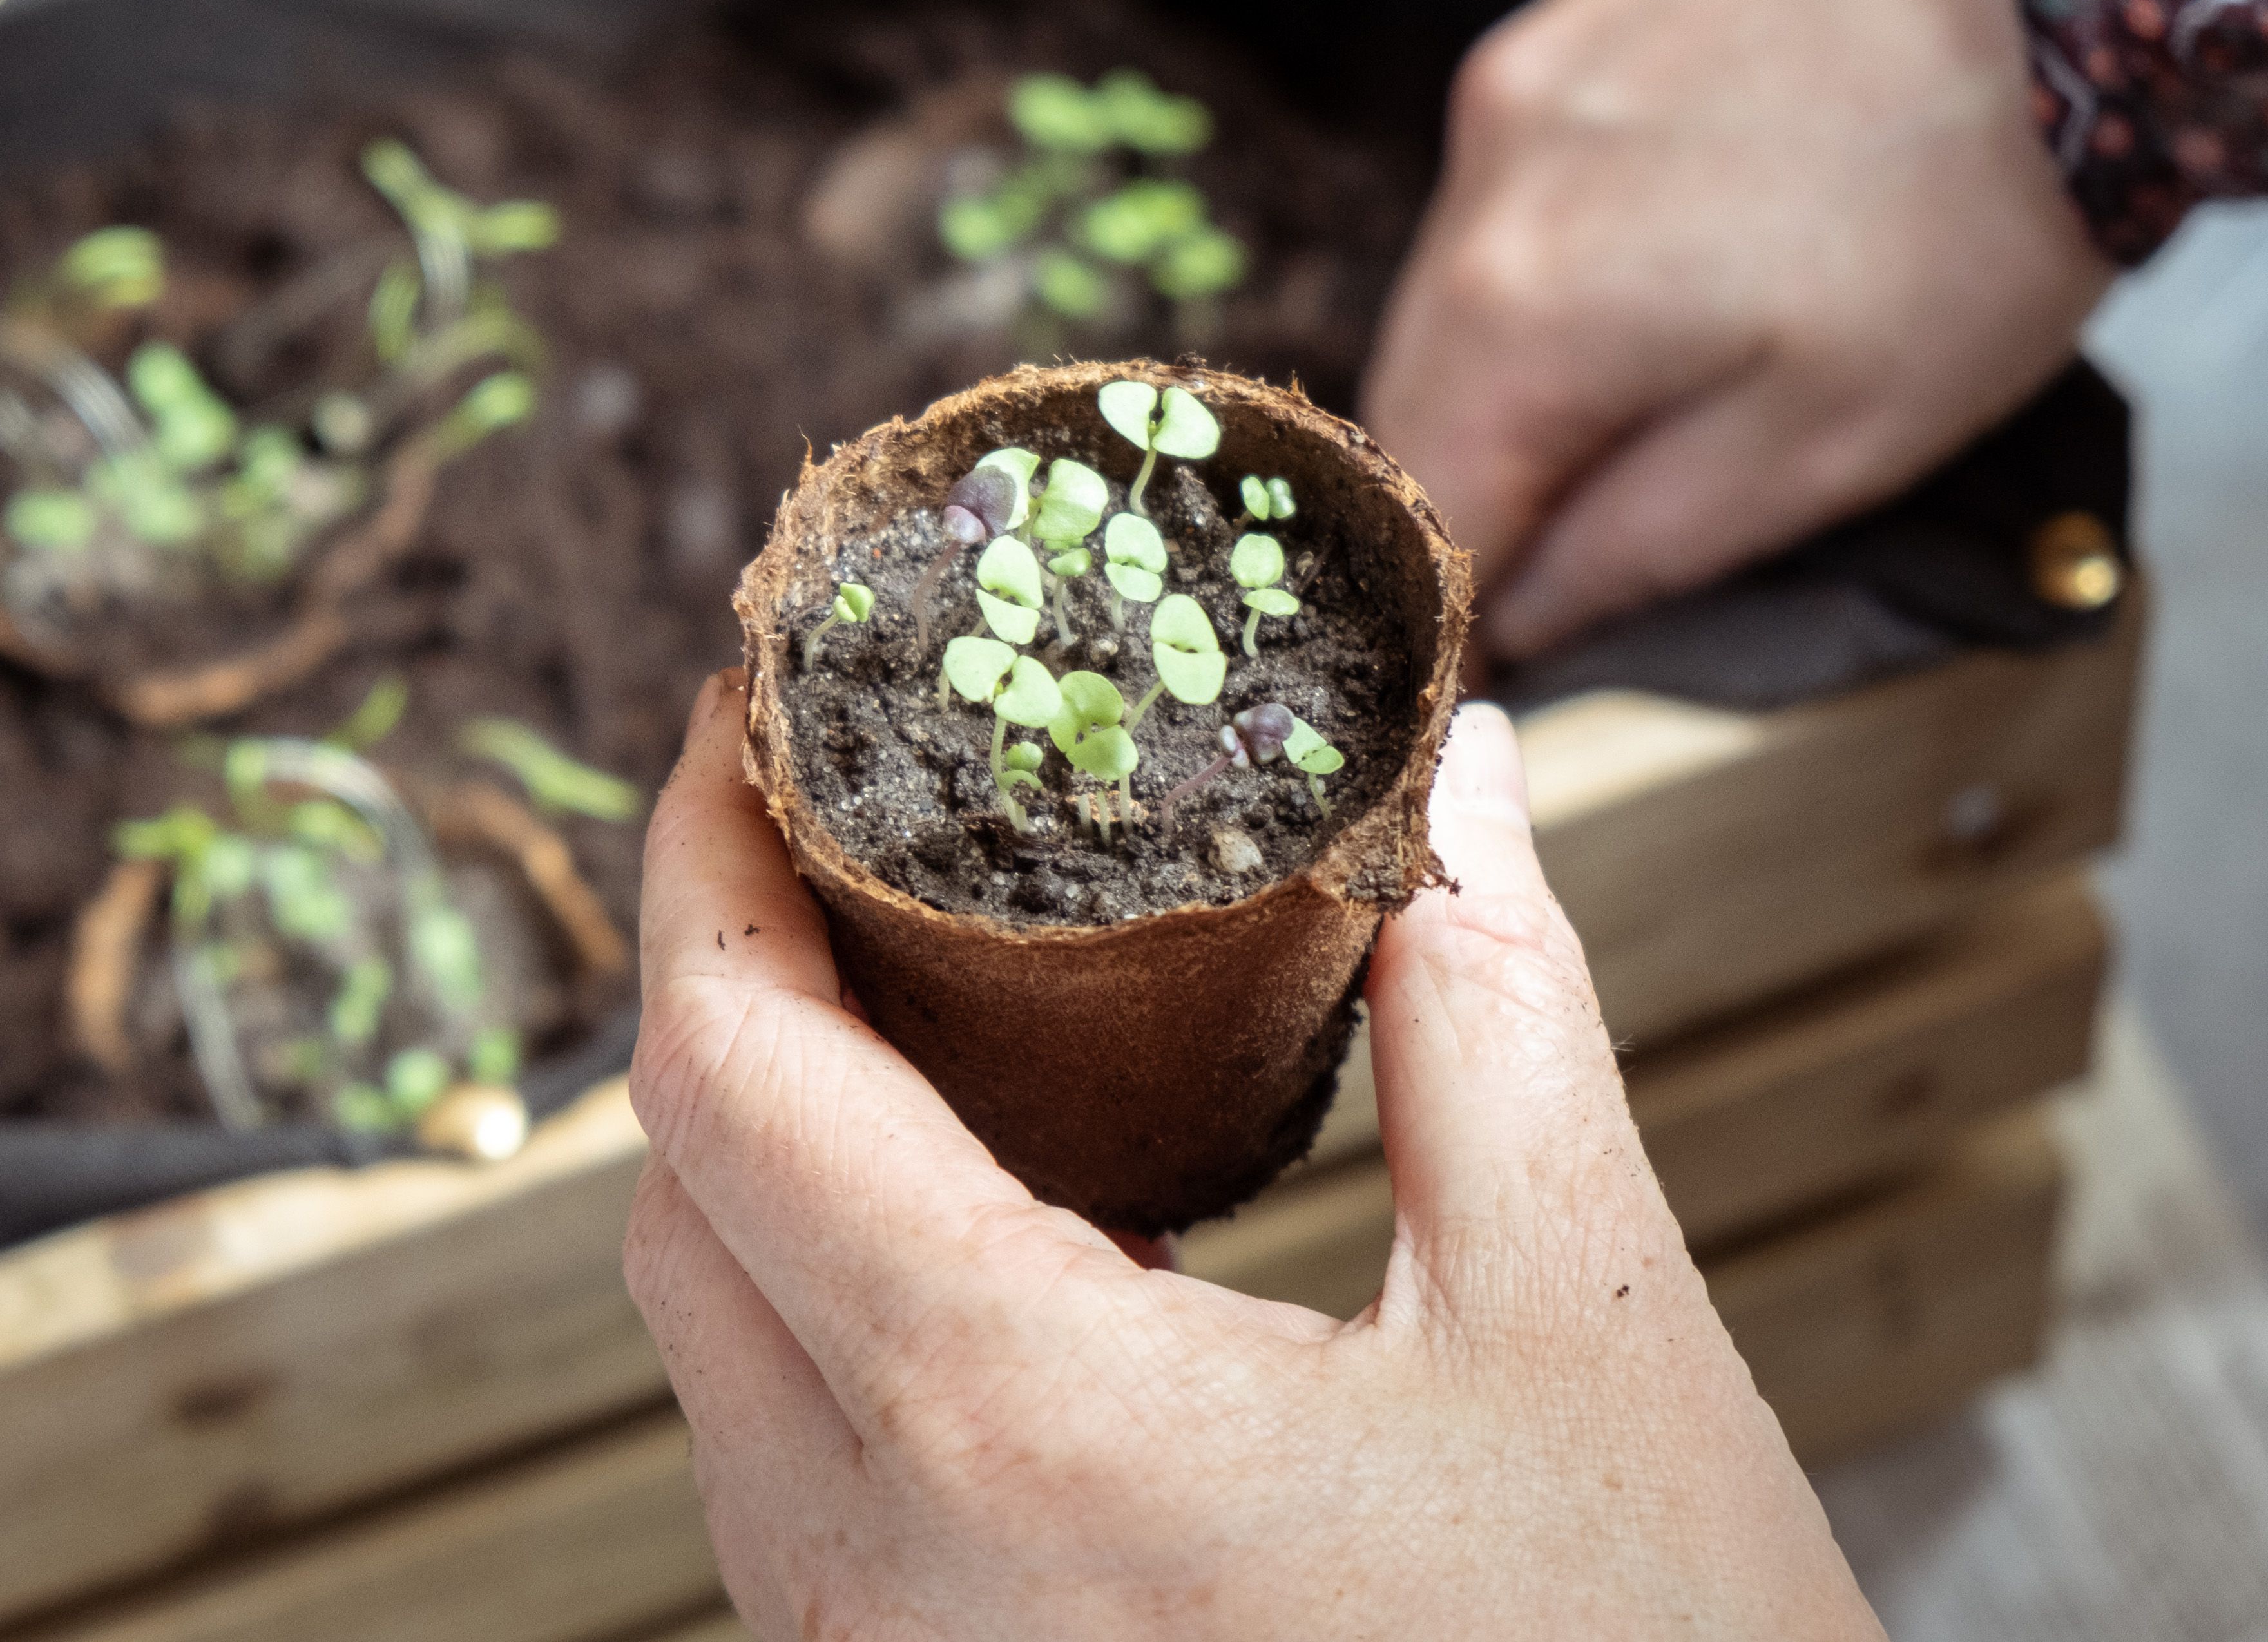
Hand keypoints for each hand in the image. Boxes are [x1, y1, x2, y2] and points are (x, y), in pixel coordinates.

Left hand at [624, 676, 1878, 1638]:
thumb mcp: (1586, 1328)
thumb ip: (1492, 1007)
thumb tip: (1460, 770)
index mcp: (1018, 1431)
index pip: (723, 1077)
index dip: (700, 858)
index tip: (742, 712)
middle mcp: (882, 1576)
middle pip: (681, 1201)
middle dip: (733, 980)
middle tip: (846, 823)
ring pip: (717, 1346)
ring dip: (780, 1151)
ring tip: (920, 994)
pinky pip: (795, 1472)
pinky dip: (839, 1305)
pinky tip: (994, 1229)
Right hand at [1367, 0, 2113, 659]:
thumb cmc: (1980, 213)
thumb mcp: (1827, 448)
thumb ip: (1638, 550)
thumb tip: (1524, 610)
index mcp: (1522, 310)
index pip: (1416, 505)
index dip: (1447, 599)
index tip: (1491, 648)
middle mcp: (1482, 174)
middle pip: (1415, 381)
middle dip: (1474, 472)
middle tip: (1554, 543)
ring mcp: (1527, 62)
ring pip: (1464, 259)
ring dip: (1518, 344)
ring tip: (1639, 374)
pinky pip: (1528, 150)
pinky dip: (1568, 221)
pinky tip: (1685, 219)